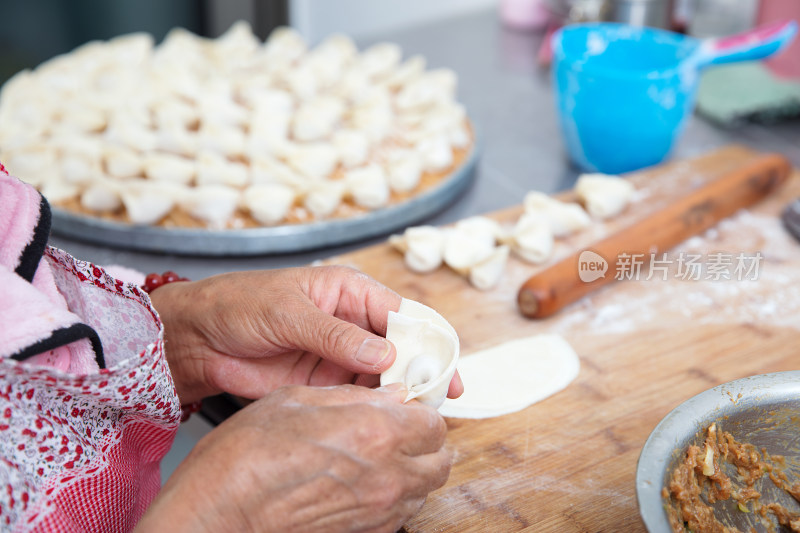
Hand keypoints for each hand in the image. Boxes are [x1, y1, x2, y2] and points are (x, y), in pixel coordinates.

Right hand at [136, 384, 450, 532]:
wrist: (220, 512)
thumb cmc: (246, 456)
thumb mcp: (298, 400)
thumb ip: (352, 397)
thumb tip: (386, 396)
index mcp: (375, 433)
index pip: (434, 422)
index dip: (421, 410)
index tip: (407, 404)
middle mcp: (386, 476)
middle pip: (440, 460)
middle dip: (427, 441)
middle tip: (401, 428)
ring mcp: (377, 511)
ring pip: (425, 489)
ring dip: (414, 469)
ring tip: (383, 454)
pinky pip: (401, 513)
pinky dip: (396, 495)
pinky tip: (367, 480)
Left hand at [150, 266, 463, 403]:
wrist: (197, 338)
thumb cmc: (239, 305)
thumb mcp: (288, 313)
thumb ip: (336, 335)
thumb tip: (384, 356)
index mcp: (349, 291)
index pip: (401, 313)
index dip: (426, 339)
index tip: (443, 366)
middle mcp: (352, 322)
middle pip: (400, 347)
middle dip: (421, 370)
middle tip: (438, 397)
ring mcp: (340, 354)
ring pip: (384, 375)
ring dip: (400, 392)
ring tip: (418, 412)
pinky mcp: (324, 382)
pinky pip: (358, 394)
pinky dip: (374, 406)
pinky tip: (385, 417)